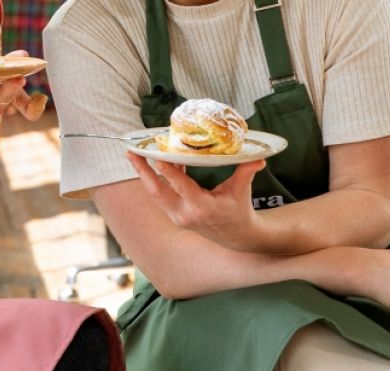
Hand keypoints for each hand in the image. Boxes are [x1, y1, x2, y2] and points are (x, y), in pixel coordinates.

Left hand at [126, 152, 265, 250]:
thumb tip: (258, 157)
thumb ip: (246, 172)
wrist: (236, 237)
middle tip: (131, 151)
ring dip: (144, 174)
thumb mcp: (241, 191)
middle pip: (157, 191)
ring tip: (134, 154)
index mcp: (201, 207)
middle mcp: (185, 214)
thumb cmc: (238, 211)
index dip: (168, 171)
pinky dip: (155, 179)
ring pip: (155, 194)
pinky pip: (160, 195)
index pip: (181, 186)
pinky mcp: (174, 215)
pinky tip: (154, 161)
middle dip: (143, 171)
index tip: (157, 156)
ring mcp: (177, 216)